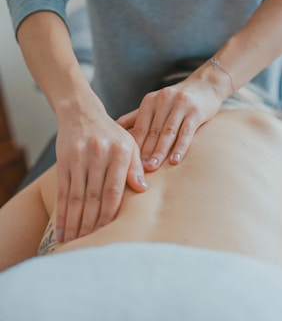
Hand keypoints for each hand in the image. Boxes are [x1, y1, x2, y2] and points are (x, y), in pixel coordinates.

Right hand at [55, 90, 146, 242]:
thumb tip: (142, 190)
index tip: (108, 234)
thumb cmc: (111, 132)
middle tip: (89, 245)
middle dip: (91, 224)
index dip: (110, 215)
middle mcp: (99, 155)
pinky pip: (63, 191)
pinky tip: (62, 229)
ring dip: (75, 223)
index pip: (114, 191)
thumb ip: (136, 166)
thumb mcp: (129, 143)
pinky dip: (62, 212)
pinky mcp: (64, 161)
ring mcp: (79, 158)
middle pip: (94, 197)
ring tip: (74, 243)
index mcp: (119, 152)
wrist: (81, 112)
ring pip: (76, 197)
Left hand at [117, 67, 224, 171]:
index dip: (134, 145)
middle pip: (152, 131)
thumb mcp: (155, 104)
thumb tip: (114, 128)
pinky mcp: (196, 111)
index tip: (127, 163)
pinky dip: (180, 147)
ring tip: (152, 167)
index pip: (139, 127)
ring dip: (159, 151)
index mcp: (150, 101)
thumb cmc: (176, 100)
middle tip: (137, 170)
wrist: (205, 84)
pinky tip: (175, 161)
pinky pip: (186, 132)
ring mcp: (180, 105)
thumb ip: (136, 117)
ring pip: (168, 132)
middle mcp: (163, 100)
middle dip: (144, 152)